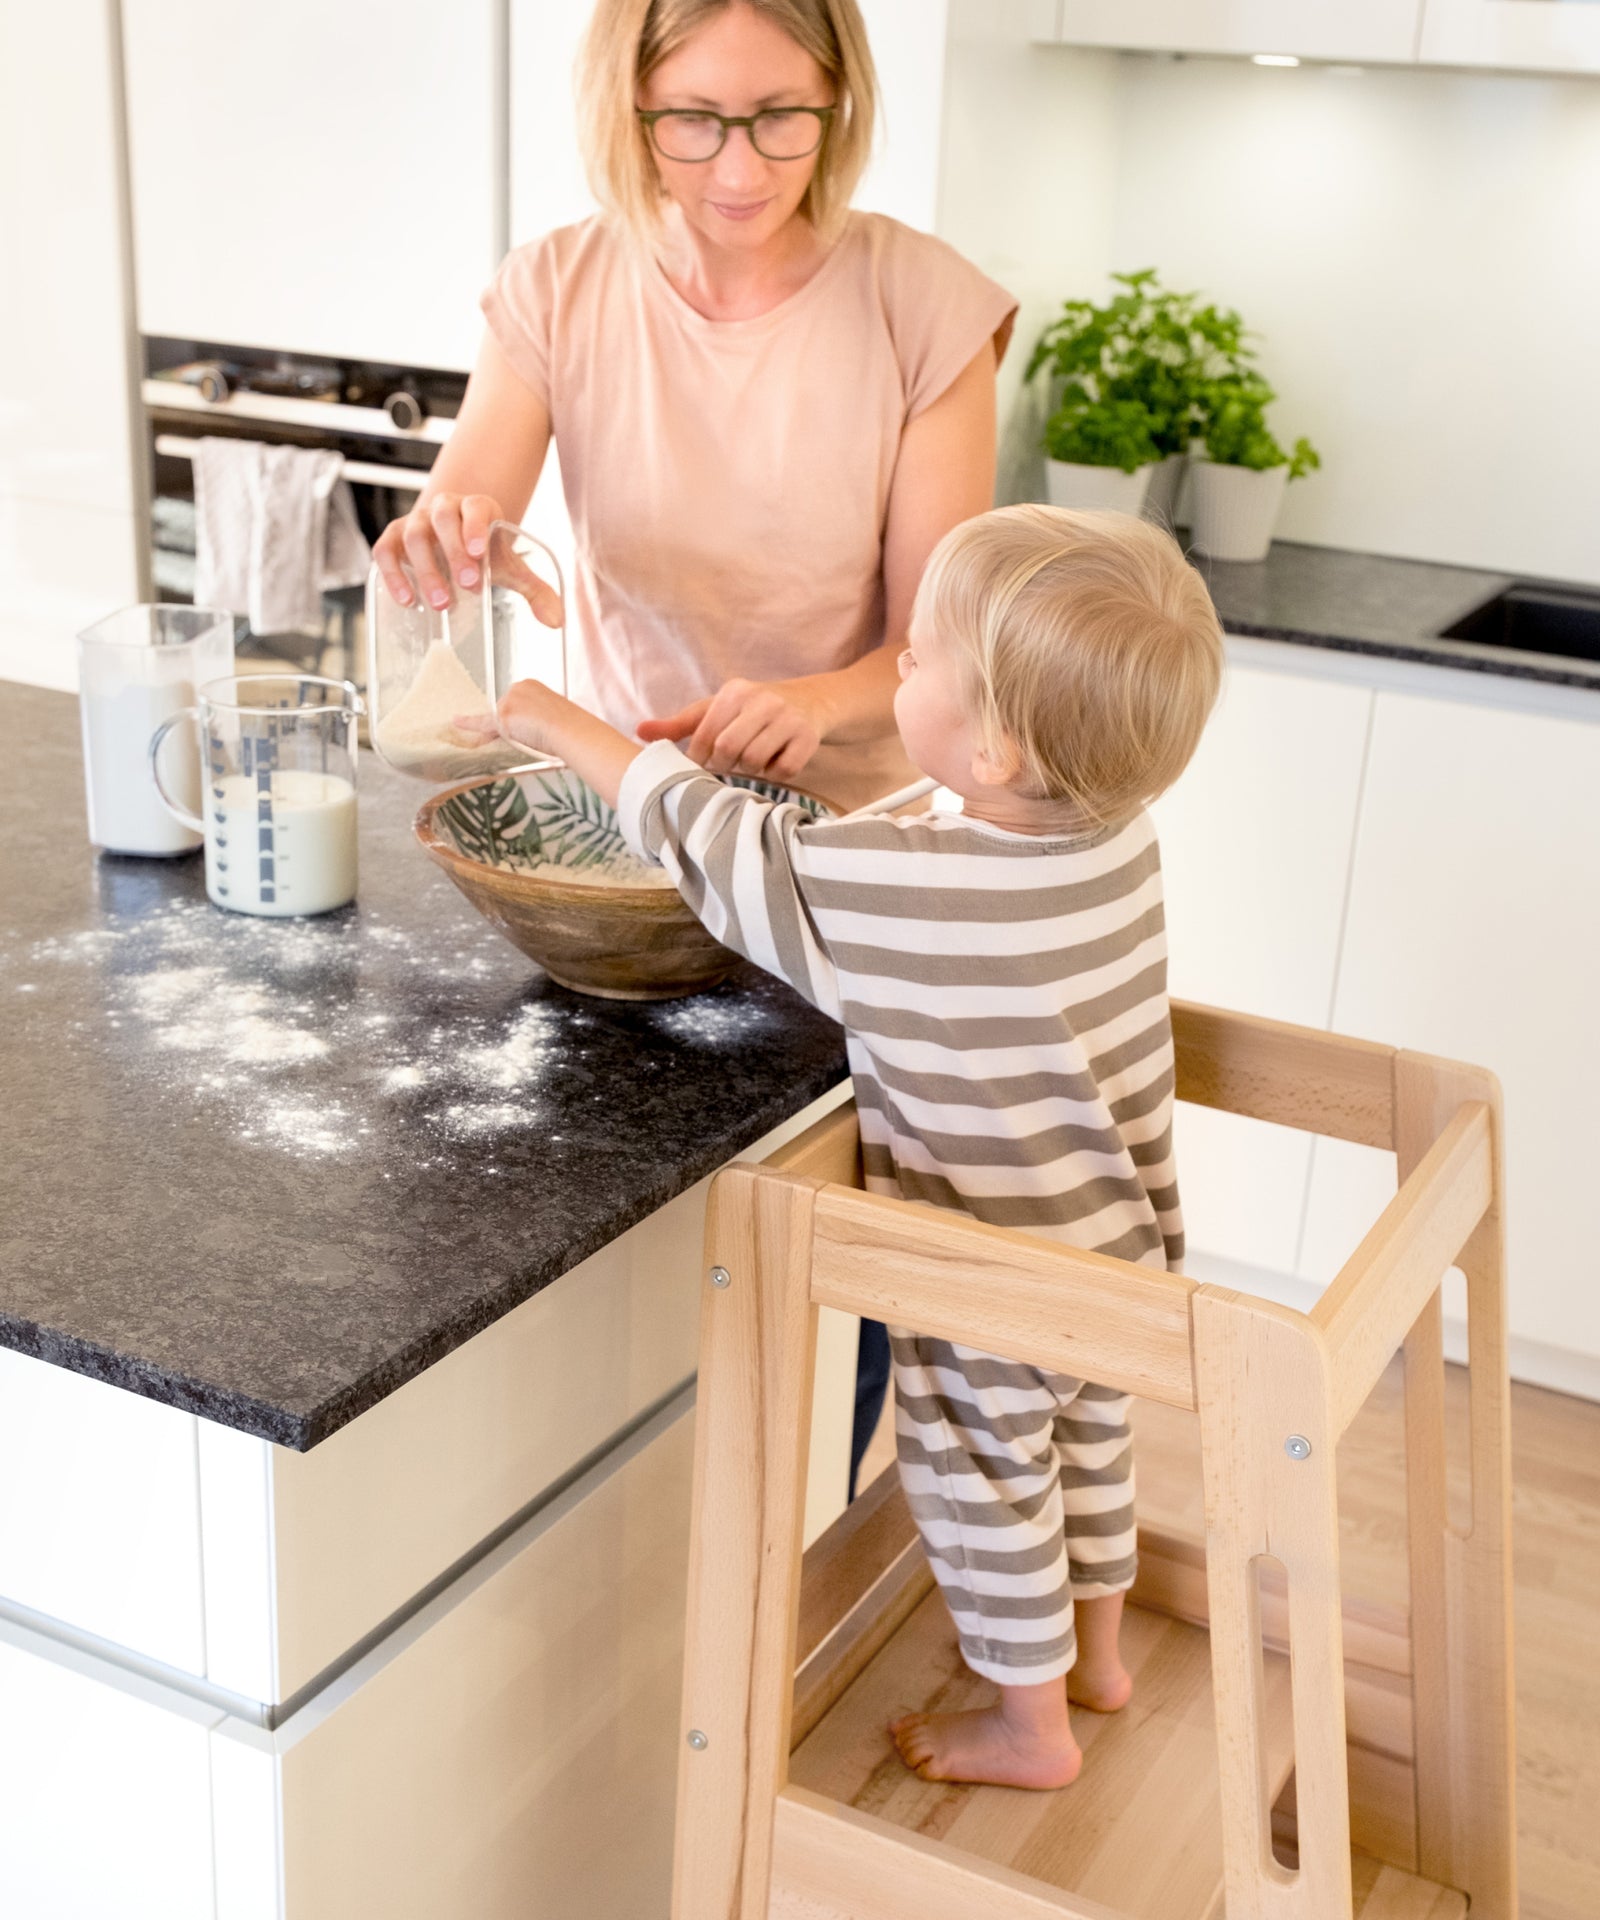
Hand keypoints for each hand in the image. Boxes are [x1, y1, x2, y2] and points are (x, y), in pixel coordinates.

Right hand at [372, 498, 563, 628]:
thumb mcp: (510, 568)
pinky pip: (385, 551)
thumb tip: (557, 621)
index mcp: (475, 508)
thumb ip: (535, 590)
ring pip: (413, 535)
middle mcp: (442, 509)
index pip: (475, 508)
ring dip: (425, 569)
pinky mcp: (393, 539)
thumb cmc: (483, 555)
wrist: (454, 542)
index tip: (481, 554)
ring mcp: (414, 522)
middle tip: (466, 586)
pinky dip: (392, 574)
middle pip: (442, 520)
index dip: (476, 527)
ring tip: (439, 603)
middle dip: (453, 553)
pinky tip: (407, 600)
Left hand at [462, 678, 561, 757]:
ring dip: (509, 733)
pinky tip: (456, 721)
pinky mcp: (503, 714)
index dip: (517, 717)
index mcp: (533, 686)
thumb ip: (540, 718)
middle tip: (533, 735)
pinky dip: (468, 723)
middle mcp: (519, 688)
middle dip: (512, 725)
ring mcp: (509, 700)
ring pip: (498, 720)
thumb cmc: (570, 727)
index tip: (525, 725)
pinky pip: (482, 722)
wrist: (570, 730)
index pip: (515, 701)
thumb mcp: (554, 716)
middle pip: (505, 710)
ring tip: (533, 739)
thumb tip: (537, 730)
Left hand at [638, 678, 822, 783]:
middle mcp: (761, 700)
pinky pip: (784, 770)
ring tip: (755, 758)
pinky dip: (777, 773)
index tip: (705, 764)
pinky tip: (778, 759)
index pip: (704, 736)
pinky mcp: (808, 737)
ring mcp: (788, 718)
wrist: (813, 701)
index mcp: (734, 692)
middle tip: (733, 762)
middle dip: (727, 764)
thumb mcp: (716, 709)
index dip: (700, 759)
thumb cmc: (753, 710)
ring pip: (755, 762)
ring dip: (752, 769)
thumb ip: (679, 724)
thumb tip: (638, 731)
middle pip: (728, 750)